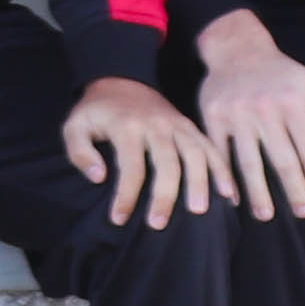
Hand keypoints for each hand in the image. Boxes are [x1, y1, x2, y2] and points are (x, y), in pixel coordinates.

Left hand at [58, 76, 222, 228]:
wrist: (121, 81)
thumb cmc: (96, 112)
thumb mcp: (74, 126)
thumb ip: (79, 151)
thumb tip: (99, 178)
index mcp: (126, 125)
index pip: (130, 165)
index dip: (126, 195)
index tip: (119, 219)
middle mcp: (156, 125)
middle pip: (167, 162)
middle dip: (164, 195)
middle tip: (158, 224)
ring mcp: (177, 124)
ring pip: (194, 154)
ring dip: (200, 182)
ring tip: (200, 211)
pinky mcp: (190, 126)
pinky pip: (210, 148)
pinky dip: (222, 170)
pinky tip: (230, 194)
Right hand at [187, 11, 304, 218]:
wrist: (238, 50)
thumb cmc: (284, 75)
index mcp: (294, 103)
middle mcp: (266, 108)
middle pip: (284, 162)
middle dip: (294, 192)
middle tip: (301, 213)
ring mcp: (237, 113)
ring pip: (250, 163)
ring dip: (259, 193)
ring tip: (266, 215)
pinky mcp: (213, 116)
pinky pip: (220, 153)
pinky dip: (226, 177)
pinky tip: (233, 196)